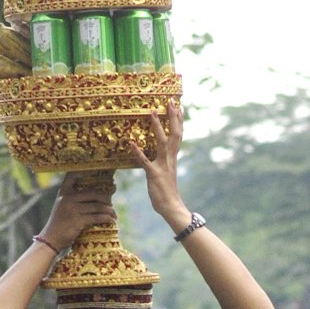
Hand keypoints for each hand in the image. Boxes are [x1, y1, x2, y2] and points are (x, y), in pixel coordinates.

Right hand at [42, 174, 117, 251]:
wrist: (51, 239)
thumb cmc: (59, 223)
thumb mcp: (62, 206)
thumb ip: (73, 199)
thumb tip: (96, 196)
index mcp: (63, 193)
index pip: (72, 176)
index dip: (83, 171)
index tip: (96, 170)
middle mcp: (67, 199)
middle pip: (92, 193)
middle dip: (105, 198)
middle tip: (110, 204)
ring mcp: (73, 209)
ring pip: (97, 206)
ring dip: (109, 211)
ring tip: (113, 214)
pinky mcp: (78, 221)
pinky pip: (97, 217)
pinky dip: (106, 219)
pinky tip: (111, 221)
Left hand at [128, 102, 189, 229]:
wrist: (172, 207)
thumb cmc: (168, 192)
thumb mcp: (167, 173)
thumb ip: (165, 162)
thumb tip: (163, 155)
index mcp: (173, 158)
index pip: (178, 135)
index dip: (178, 120)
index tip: (178, 106)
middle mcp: (170, 159)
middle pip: (174, 133)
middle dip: (173, 117)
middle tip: (170, 101)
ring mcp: (162, 165)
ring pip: (162, 142)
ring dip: (157, 127)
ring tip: (152, 112)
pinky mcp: (154, 174)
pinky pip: (145, 161)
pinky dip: (138, 152)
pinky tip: (131, 143)